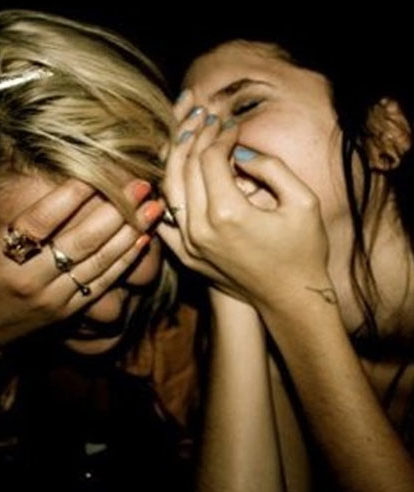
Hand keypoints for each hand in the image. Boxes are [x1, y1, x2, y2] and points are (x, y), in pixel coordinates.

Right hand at [0, 178, 163, 343]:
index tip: (96, 174)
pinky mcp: (66, 311)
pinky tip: (143, 239)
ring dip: (130, 232)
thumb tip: (37, 173)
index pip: (41, 221)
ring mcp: (50, 297)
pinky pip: (101, 283)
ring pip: (97, 261)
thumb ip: (12, 212)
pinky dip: (124, 260)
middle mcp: (28, 277)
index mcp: (0, 253)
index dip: (70, 196)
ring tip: (152, 208)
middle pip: (80, 240)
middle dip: (116, 210)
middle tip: (142, 185)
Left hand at [159, 91, 330, 309]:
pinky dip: (166, 191)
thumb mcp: (303, 202)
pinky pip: (164, 217)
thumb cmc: (304, 252)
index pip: (210, 157)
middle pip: (185, 167)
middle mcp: (200, 229)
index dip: (221, 135)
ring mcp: (189, 245)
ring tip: (187, 134)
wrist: (290, 300)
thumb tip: (240, 150)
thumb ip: (271, 167)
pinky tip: (173, 173)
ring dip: (177, 157)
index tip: (232, 126)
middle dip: (195, 136)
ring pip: (169, 187)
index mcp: (228, 214)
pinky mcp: (186, 256)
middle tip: (205, 117)